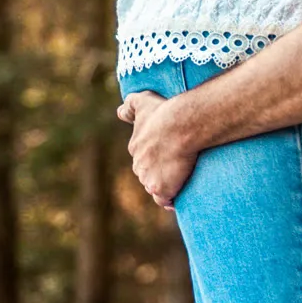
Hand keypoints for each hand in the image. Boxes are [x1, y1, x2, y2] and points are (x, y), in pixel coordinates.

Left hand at [117, 88, 199, 209]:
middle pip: (148, 174)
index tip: (168, 155)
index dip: (156, 158)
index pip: (144, 157)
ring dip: (165, 186)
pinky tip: (179, 196)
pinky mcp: (162, 189)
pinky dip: (171, 200)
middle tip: (177, 167)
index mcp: (135, 147)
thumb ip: (130, 105)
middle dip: (159, 173)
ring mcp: (149, 179)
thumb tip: (119, 111)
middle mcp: (139, 165)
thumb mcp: (143, 102)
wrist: (181, 125)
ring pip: (155, 187)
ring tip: (182, 182)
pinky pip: (165, 200)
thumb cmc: (164, 113)